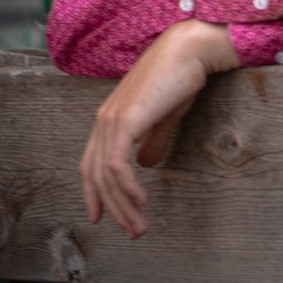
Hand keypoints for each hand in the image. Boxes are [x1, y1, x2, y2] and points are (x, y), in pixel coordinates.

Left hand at [80, 20, 238, 238]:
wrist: (189, 50)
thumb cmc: (180, 78)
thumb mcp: (164, 115)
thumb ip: (152, 138)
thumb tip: (146, 164)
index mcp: (110, 117)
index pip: (92, 164)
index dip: (95, 193)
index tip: (105, 218)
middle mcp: (104, 119)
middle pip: (97, 176)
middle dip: (114, 209)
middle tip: (135, 232)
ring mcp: (112, 119)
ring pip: (106, 176)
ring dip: (123, 206)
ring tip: (140, 226)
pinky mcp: (125, 121)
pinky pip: (117, 166)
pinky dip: (126, 189)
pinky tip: (141, 201)